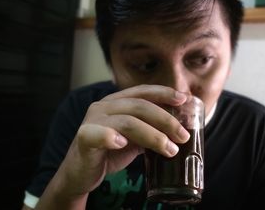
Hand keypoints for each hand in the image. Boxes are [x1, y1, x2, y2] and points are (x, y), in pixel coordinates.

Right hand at [52, 85, 189, 198]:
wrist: (81, 173)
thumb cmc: (109, 152)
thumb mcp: (135, 138)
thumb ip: (150, 129)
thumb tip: (179, 128)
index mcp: (117, 102)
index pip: (142, 91)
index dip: (163, 93)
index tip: (184, 99)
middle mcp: (104, 106)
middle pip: (139, 106)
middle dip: (165, 120)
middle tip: (183, 136)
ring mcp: (93, 121)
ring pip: (127, 121)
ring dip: (152, 135)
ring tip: (170, 149)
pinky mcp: (84, 137)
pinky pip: (97, 134)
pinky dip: (110, 137)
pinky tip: (122, 144)